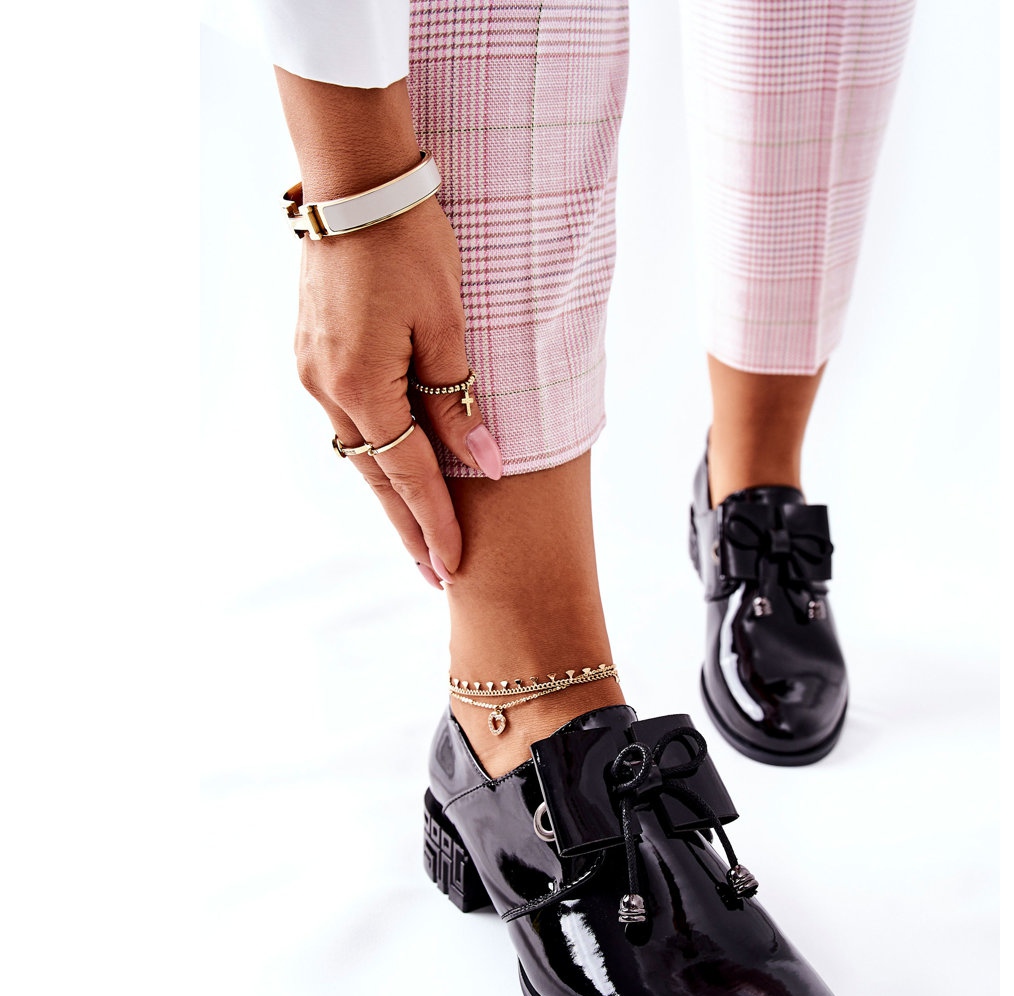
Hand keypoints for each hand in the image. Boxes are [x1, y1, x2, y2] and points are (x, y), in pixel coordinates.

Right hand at [294, 197, 502, 585]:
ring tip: (419, 534)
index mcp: (362, 384)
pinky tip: (393, 471)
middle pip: (376, 478)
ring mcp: (312, 372)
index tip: (453, 567)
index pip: (409, 475)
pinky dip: (374, 452)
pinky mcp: (311, 355)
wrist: (356, 185)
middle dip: (409, 528)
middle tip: (434, 575)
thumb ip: (458, 403)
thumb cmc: (411, 245)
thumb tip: (484, 466)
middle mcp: (327, 388)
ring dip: (390, 493)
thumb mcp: (448, 324)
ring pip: (358, 452)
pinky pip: (348, 421)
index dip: (435, 523)